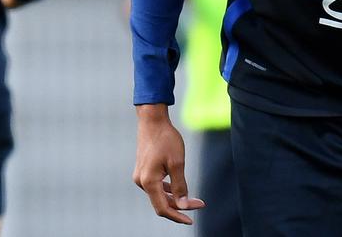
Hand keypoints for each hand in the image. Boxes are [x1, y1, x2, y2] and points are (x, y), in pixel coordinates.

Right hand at [133, 104, 204, 224]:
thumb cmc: (166, 139)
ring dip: (176, 199)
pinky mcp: (143, 171)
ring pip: (159, 196)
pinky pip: (156, 187)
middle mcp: (141, 182)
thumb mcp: (177, 162)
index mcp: (148, 181)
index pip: (163, 208)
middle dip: (181, 206)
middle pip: (161, 203)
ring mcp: (141, 176)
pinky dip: (168, 190)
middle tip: (200, 204)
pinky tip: (179, 189)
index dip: (177, 216)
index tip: (191, 220)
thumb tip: (184, 206)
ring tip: (194, 199)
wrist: (152, 121)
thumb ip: (180, 186)